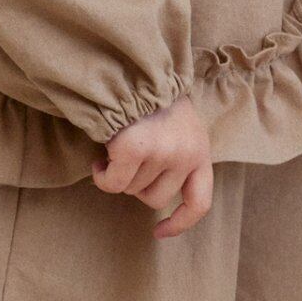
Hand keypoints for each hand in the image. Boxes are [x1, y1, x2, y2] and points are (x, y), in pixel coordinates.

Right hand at [92, 95, 213, 238]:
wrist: (134, 69)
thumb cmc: (151, 98)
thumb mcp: (178, 128)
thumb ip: (176, 157)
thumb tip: (150, 193)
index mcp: (201, 150)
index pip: (199, 203)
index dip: (180, 223)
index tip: (159, 231)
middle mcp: (187, 153)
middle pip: (155, 199)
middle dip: (136, 185)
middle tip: (126, 162)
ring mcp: (162, 152)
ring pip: (131, 190)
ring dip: (118, 174)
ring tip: (116, 148)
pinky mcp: (135, 149)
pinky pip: (112, 184)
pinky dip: (102, 175)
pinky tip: (100, 158)